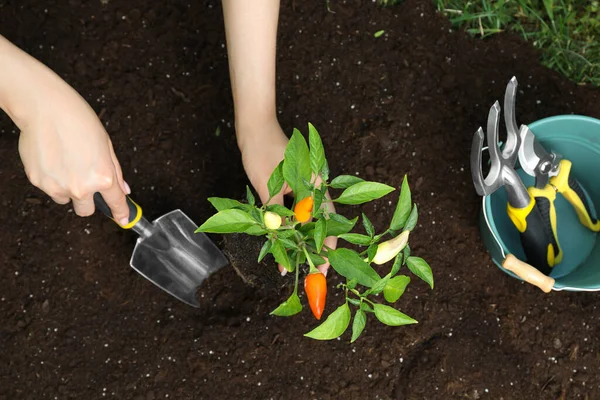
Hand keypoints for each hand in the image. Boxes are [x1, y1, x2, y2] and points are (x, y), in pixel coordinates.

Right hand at [0, 36, 130, 223]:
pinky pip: (49, 188)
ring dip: (68, 189)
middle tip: (85, 182)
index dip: (121, 213)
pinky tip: (53, 158)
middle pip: (86, 211)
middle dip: (88, 201)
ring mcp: (57, 186)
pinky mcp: (38, 182)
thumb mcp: (107, 146)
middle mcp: (81, 186)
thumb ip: (115, 172)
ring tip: (66, 163)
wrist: (45, 108)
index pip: (115, 203)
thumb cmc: (78, 121)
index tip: (123, 219)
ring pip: (65, 199)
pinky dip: (52, 179)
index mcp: (103, 177)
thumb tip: (123, 189)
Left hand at [237, 118, 337, 275]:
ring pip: (309, 220)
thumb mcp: (269, 184)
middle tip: (314, 275)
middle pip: (321, 224)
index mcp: (316, 185)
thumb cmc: (263, 152)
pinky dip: (293, 227)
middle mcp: (314, 187)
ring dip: (305, 240)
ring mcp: (304, 187)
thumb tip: (280, 239)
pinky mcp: (292, 186)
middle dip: (318, 250)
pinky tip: (287, 240)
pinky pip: (297, 212)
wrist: (254, 128)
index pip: (327, 223)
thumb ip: (276, 213)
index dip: (326, 249)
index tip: (323, 270)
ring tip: (302, 263)